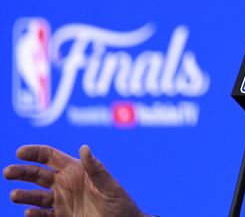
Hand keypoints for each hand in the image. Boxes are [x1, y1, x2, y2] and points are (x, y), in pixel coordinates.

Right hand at [4, 144, 145, 216]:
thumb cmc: (120, 203)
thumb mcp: (109, 185)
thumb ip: (96, 169)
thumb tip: (84, 148)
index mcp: (75, 171)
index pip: (50, 157)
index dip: (35, 152)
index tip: (20, 152)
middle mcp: (65, 184)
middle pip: (37, 175)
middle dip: (22, 172)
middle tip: (8, 172)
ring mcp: (61, 201)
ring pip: (36, 196)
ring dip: (24, 195)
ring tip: (15, 196)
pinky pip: (43, 215)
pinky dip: (34, 214)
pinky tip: (29, 212)